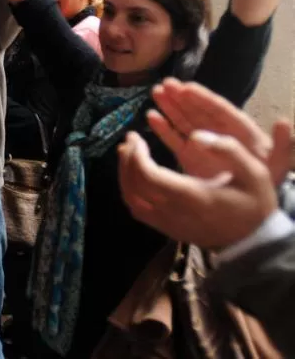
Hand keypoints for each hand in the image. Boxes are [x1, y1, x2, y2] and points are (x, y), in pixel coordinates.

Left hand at [118, 129, 278, 249]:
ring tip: (128, 152)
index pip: (148, 176)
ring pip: (130, 198)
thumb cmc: (254, 203)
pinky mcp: (166, 229)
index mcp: (192, 196)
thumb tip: (194, 136)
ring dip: (124, 173)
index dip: (136, 155)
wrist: (255, 241)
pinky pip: (137, 209)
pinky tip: (135, 173)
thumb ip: (228, 150)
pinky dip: (129, 189)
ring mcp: (167, 223)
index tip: (138, 138)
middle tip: (131, 138)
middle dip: (128, 158)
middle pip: (134, 184)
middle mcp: (174, 212)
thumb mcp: (254, 172)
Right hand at [149, 78, 291, 184]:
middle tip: (165, 84)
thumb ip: (283, 145)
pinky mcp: (189, 156)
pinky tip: (152, 117)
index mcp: (238, 130)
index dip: (202, 98)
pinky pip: (174, 139)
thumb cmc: (266, 179)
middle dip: (181, 97)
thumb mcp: (278, 163)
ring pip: (183, 120)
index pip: (219, 110)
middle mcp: (217, 132)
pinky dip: (163, 129)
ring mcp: (202, 143)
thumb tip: (285, 122)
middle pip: (197, 110)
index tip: (186, 87)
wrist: (252, 202)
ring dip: (170, 106)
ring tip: (156, 92)